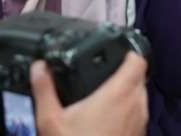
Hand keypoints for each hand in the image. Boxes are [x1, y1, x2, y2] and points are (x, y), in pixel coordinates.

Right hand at [31, 52, 147, 135]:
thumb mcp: (50, 120)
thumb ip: (44, 90)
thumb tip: (39, 68)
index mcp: (118, 93)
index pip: (138, 61)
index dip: (129, 53)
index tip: (116, 52)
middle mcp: (136, 103)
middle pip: (138, 77)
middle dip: (124, 74)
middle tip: (104, 75)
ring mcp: (140, 120)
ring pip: (140, 96)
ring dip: (126, 93)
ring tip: (103, 96)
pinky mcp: (139, 134)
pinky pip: (138, 114)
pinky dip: (126, 111)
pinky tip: (107, 119)